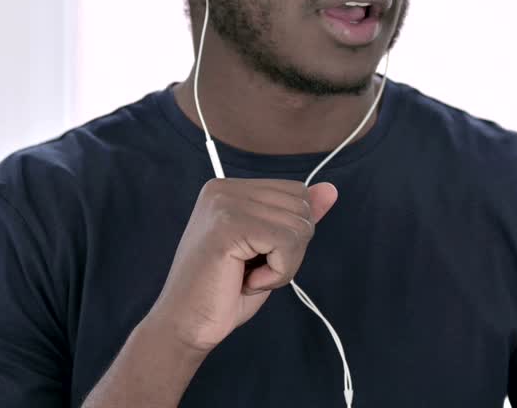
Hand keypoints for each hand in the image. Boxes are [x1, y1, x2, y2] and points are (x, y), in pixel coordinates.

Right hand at [147, 178, 338, 353]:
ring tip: (246, 276)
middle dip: (290, 250)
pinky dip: (277, 273)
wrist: (185, 327)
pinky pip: (287, 243)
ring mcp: (224, 204)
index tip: (254, 257)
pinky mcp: (229, 226)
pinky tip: (247, 282)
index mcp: (229, 189)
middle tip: (250, 271)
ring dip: (283, 265)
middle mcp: (224, 189)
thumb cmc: (223, 293)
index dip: (290, 235)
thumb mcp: (269, 251)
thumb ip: (296, 219)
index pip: (297, 194)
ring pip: (299, 227)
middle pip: (302, 208)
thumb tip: (330, 191)